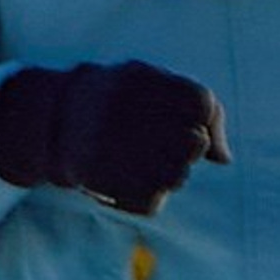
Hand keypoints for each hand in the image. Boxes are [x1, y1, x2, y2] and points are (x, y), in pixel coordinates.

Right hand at [0, 60, 230, 213]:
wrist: (55, 119)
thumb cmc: (122, 100)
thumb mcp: (155, 83)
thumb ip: (199, 107)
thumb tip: (225, 159)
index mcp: (138, 77)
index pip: (200, 104)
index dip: (204, 118)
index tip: (190, 121)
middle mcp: (121, 110)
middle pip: (193, 143)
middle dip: (190, 148)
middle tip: (170, 143)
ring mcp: (107, 146)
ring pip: (177, 177)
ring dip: (173, 174)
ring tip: (149, 160)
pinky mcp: (97, 179)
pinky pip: (151, 201)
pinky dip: (151, 195)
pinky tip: (133, 178)